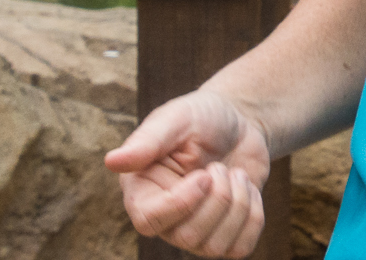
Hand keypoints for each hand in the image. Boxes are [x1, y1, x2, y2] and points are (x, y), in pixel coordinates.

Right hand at [105, 89, 270, 257]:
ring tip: (234, 175)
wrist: (239, 123)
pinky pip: (240, 248)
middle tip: (219, 167)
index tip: (204, 174)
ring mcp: (195, 232)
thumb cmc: (201, 118)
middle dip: (219, 197)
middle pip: (189, 236)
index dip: (182, 203)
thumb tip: (112, 162)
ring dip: (238, 204)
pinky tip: (247, 191)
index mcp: (143, 192)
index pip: (149, 221)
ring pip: (216, 248)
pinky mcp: (224, 235)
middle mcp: (165, 219)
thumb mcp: (177, 118)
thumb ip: (148, 140)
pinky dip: (253, 216)